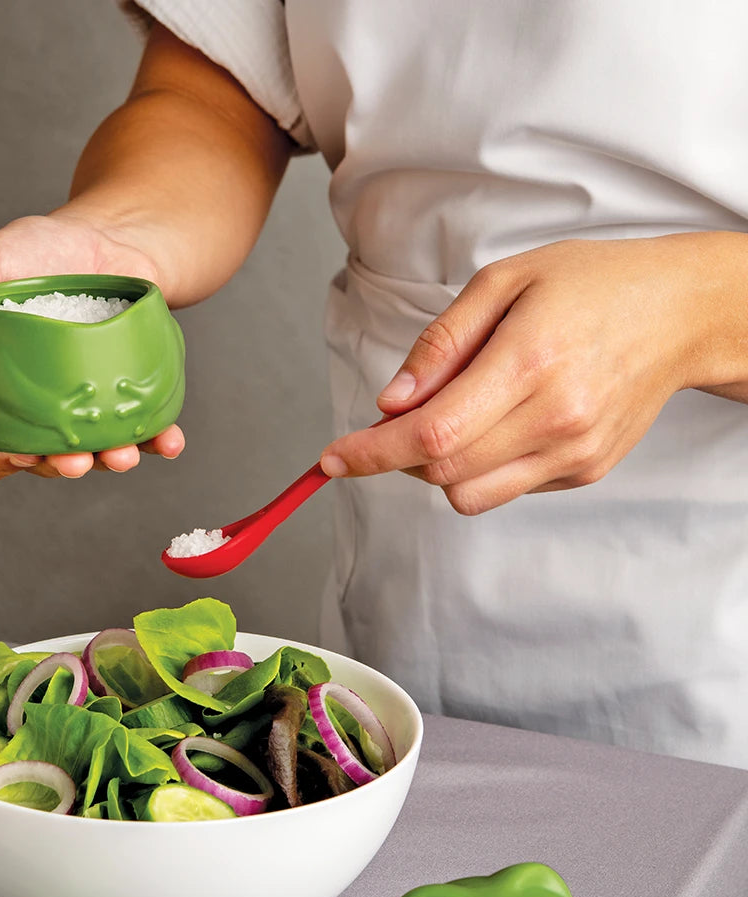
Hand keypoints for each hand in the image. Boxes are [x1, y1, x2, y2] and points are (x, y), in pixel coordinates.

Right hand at [0, 211, 184, 481]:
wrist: (109, 237)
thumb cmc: (41, 251)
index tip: (12, 453)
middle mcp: (42, 410)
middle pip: (43, 462)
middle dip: (59, 469)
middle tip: (73, 460)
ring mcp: (88, 410)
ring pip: (96, 454)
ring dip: (110, 463)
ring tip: (122, 454)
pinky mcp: (131, 400)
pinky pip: (146, 431)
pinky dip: (159, 442)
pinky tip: (169, 442)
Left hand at [320, 232, 747, 513]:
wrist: (682, 314)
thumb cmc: (593, 285)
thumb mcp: (504, 283)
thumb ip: (440, 345)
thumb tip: (390, 402)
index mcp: (529, 362)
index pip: (431, 433)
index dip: (372, 452)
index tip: (333, 458)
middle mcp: (554, 418)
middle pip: (442, 470)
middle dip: (398, 455)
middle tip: (400, 416)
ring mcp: (573, 453)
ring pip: (469, 494)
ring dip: (439, 465)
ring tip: (460, 413)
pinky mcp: (585, 471)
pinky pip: (505, 490)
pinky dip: (482, 466)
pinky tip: (505, 420)